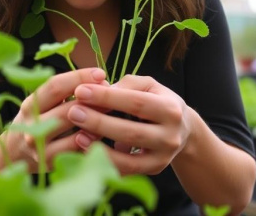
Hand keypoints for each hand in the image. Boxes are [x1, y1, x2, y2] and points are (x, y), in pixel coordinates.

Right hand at [0, 67, 106, 171]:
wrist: (16, 155)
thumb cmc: (38, 120)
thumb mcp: (43, 103)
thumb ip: (65, 91)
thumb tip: (99, 80)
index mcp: (30, 104)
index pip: (55, 86)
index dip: (79, 77)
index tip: (100, 74)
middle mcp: (31, 125)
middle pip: (67, 109)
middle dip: (94, 100)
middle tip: (112, 93)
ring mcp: (40, 147)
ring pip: (75, 133)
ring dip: (96, 121)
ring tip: (111, 112)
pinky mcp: (50, 163)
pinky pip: (78, 150)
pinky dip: (93, 140)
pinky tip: (104, 132)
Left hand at [68, 74, 191, 175]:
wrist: (182, 129)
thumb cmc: (157, 100)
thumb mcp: (148, 85)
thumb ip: (126, 85)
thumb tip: (100, 90)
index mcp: (170, 109)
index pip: (135, 102)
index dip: (106, 97)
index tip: (81, 90)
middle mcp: (170, 136)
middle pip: (131, 131)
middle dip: (99, 122)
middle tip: (73, 111)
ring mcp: (163, 157)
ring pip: (128, 158)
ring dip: (100, 147)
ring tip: (77, 134)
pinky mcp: (153, 171)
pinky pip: (126, 171)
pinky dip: (105, 162)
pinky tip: (86, 151)